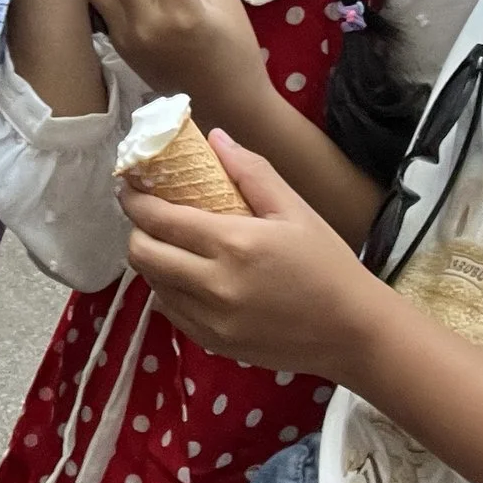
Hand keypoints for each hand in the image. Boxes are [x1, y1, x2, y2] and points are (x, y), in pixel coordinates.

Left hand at [124, 130, 389, 381]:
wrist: (353, 331)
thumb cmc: (328, 264)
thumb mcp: (295, 210)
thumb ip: (251, 172)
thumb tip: (215, 138)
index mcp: (233, 244)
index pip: (159, 219)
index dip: (134, 200)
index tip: (128, 186)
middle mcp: (214, 285)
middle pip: (142, 254)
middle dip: (137, 231)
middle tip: (148, 218)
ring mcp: (212, 320)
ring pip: (153, 285)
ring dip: (152, 262)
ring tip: (169, 245)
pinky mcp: (215, 344)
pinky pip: (172, 314)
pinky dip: (169, 292)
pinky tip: (187, 278)